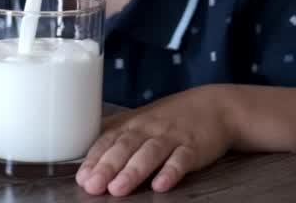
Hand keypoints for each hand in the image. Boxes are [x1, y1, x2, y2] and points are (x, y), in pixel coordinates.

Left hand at [76, 86, 234, 195]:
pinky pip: (181, 159)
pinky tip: (161, 184)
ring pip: (149, 153)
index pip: (107, 140)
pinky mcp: (193, 146)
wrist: (214, 107)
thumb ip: (115, 135)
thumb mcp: (140, 121)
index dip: (93, 159)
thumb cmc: (171, 118)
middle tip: (93, 185)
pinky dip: (171, 172)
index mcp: (132, 124)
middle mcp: (148, 129)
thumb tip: (85, 155)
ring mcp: (171, 137)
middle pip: (125, 146)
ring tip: (118, 189)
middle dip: (107, 166)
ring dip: (133, 171)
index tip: (82, 177)